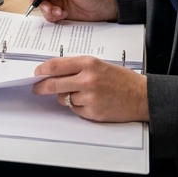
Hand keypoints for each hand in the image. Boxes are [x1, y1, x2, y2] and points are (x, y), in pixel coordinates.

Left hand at [32, 56, 147, 122]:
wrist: (141, 96)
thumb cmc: (120, 79)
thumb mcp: (99, 65)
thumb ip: (77, 67)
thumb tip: (53, 73)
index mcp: (89, 63)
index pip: (56, 66)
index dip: (42, 70)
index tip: (36, 73)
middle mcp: (87, 79)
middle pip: (54, 84)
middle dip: (42, 87)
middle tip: (37, 89)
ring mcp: (90, 97)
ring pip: (64, 98)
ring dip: (66, 97)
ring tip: (83, 94)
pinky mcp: (93, 112)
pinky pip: (75, 110)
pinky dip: (78, 107)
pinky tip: (91, 102)